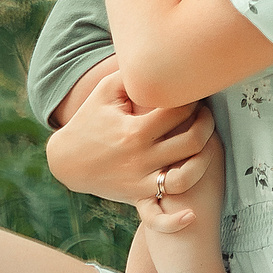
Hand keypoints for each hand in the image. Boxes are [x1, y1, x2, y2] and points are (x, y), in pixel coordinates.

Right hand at [44, 65, 214, 204]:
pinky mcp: (137, 198)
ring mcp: (140, 181)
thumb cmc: (90, 121)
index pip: (178, 111)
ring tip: (205, 147)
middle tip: (205, 115)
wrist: (66, 160)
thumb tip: (155, 51)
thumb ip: (131, 73)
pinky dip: (174, 221)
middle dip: (206, 124)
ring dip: (204, 162)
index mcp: (134, 130)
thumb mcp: (104, 92)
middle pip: (191, 141)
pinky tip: (191, 216)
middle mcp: (140, 158)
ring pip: (185, 178)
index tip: (195, 93)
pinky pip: (157, 216)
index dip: (192, 99)